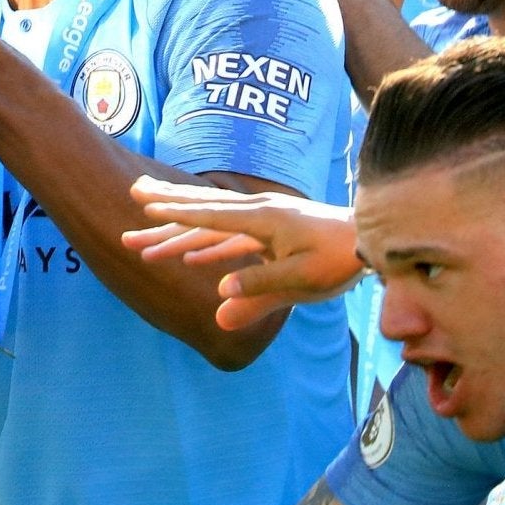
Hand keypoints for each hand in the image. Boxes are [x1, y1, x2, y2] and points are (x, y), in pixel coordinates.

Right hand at [122, 176, 361, 329]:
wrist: (371, 243)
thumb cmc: (339, 260)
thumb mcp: (301, 280)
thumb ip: (260, 293)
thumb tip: (220, 310)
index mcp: (262, 219)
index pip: (210, 215)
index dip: (176, 213)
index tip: (145, 207)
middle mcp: (258, 213)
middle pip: (202, 210)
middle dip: (167, 207)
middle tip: (133, 195)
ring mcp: (264, 222)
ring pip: (211, 225)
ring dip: (178, 232)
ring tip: (145, 241)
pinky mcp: (271, 235)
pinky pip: (230, 239)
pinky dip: (207, 248)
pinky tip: (190, 260)